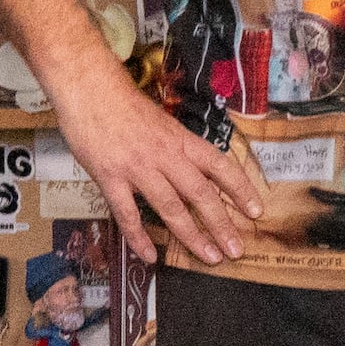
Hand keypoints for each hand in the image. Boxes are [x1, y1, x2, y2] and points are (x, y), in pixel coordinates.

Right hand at [54, 63, 270, 268]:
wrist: (88, 88)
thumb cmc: (123, 104)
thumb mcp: (162, 123)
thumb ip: (177, 148)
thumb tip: (197, 172)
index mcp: (180, 139)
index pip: (219, 165)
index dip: (240, 189)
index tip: (255, 211)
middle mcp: (164, 155)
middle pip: (200, 193)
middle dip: (222, 224)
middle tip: (236, 249)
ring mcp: (137, 168)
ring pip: (171, 208)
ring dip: (192, 236)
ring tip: (209, 257)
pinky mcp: (110, 178)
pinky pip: (128, 215)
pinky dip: (139, 238)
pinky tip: (150, 257)